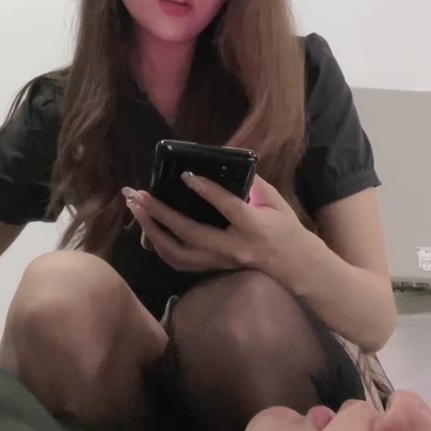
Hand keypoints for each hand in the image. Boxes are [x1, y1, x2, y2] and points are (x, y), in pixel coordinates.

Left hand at [122, 173, 311, 281]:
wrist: (293, 266)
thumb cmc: (286, 228)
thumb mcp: (277, 202)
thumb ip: (255, 184)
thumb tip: (232, 163)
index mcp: (252, 227)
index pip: (227, 208)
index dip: (206, 190)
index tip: (186, 175)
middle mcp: (231, 247)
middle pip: (189, 233)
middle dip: (160, 213)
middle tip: (139, 194)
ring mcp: (218, 261)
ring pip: (177, 252)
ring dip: (152, 230)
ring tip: (136, 208)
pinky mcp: (210, 268)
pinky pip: (178, 261)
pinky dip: (159, 244)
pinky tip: (147, 227)